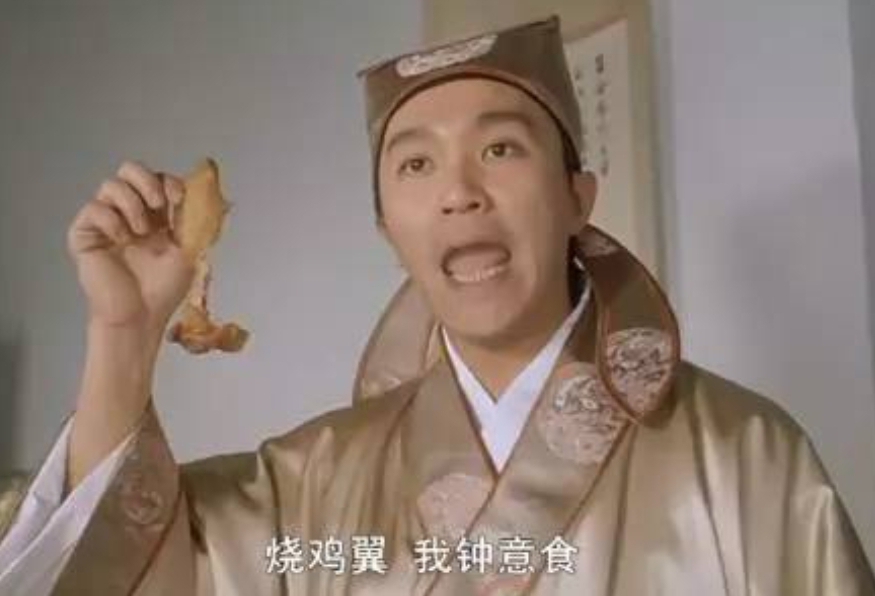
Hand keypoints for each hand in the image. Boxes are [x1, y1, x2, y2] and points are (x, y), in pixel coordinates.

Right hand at [67, 160, 195, 336]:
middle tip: (158, 204)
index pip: (157, 179)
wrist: (141, 315)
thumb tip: (201, 192)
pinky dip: (111, 220)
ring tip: (140, 232)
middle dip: (146, 180)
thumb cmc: (162, 290)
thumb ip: (190, 219)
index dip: (168, 181)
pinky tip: (122, 240)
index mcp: (155, 216)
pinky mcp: (85, 234)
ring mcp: (106, 222)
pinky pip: (93, 208)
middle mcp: (129, 213)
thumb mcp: (188, 249)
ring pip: (110, 185)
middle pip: (129, 169)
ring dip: (132, 204)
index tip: (178, 198)